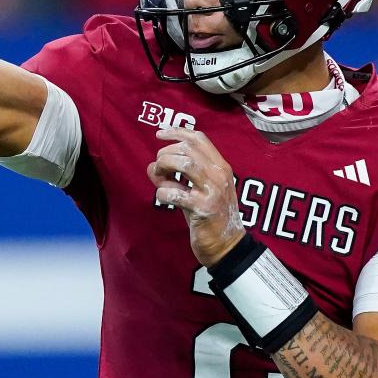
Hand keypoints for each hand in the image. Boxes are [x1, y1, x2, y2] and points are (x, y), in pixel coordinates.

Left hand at [147, 127, 245, 266]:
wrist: (226, 246)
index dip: (177, 132)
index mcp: (221, 167)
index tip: (160, 133)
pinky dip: (162, 193)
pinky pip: (175, 193)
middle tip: (158, 167)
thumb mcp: (194, 192)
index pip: (199, 138)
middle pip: (187, 149)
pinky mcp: (204, 208)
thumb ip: (175, 178)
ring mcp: (213, 191)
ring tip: (159, 177)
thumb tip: (151, 167)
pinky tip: (164, 198)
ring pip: (185, 163)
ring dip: (165, 167)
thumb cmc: (208, 217)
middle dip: (166, 154)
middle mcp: (220, 175)